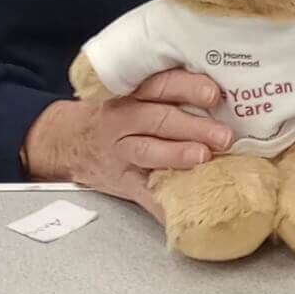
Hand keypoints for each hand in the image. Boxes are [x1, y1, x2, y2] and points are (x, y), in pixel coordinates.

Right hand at [23, 68, 234, 220]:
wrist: (67, 140)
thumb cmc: (117, 112)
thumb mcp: (135, 93)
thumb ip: (170, 93)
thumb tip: (226, 94)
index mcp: (134, 93)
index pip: (163, 85)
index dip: (189, 87)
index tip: (214, 94)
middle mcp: (125, 119)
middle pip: (160, 119)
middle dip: (194, 126)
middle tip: (224, 136)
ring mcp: (121, 152)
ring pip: (148, 151)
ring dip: (177, 155)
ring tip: (203, 159)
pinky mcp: (122, 182)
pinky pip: (143, 193)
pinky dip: (164, 203)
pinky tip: (185, 208)